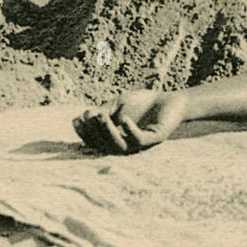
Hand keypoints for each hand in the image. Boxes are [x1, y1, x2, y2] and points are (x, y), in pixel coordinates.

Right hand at [72, 90, 186, 154]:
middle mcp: (127, 145)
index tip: (76, 119)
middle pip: (105, 146)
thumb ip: (104, 110)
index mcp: (117, 139)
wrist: (170, 100)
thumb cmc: (143, 103)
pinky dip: (130, 131)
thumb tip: (86, 115)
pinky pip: (139, 140)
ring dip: (108, 132)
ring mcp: (141, 144)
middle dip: (94, 132)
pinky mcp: (155, 138)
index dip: (84, 133)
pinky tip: (123, 119)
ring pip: (119, 146)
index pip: (96, 142)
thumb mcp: (118, 104)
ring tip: (101, 116)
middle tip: (90, 115)